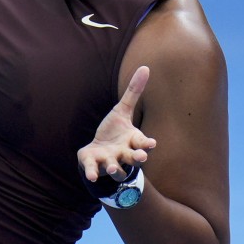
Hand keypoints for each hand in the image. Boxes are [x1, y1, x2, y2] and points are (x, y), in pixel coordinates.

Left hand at [78, 66, 157, 182]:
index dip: (146, 143)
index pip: (142, 143)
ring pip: (116, 168)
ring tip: (113, 168)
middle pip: (132, 158)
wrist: (98, 152)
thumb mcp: (122, 110)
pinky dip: (93, 173)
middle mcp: (123, 154)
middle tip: (141, 158)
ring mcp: (109, 161)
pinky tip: (92, 176)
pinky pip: (95, 171)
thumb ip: (133, 92)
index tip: (152, 143)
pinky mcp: (95, 165)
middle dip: (137, 158)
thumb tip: (146, 67)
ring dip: (115, 169)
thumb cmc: (115, 131)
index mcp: (131, 141)